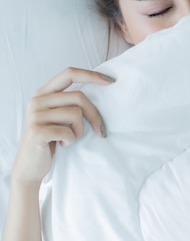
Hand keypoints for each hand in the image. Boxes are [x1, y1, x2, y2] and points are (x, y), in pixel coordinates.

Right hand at [12, 67, 114, 187]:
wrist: (29, 167)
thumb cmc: (50, 141)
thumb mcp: (57, 117)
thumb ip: (69, 103)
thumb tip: (100, 92)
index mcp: (43, 93)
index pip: (69, 74)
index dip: (91, 75)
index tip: (110, 81)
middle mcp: (37, 100)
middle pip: (79, 97)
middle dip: (95, 115)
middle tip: (100, 130)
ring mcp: (35, 115)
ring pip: (76, 114)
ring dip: (79, 131)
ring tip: (70, 139)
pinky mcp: (37, 131)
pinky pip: (68, 132)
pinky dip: (71, 140)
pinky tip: (63, 145)